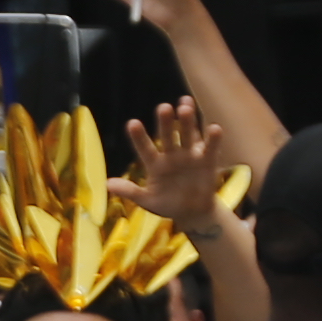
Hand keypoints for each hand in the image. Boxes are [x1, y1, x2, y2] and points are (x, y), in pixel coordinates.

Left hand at [126, 95, 231, 225]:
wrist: (192, 213)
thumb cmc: (167, 204)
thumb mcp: (148, 201)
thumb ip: (130, 192)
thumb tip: (108, 184)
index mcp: (155, 163)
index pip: (145, 148)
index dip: (139, 137)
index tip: (132, 123)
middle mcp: (171, 155)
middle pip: (167, 136)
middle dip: (165, 122)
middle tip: (163, 108)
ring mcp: (189, 155)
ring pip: (187, 135)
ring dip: (187, 122)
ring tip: (185, 107)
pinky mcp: (207, 160)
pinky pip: (210, 148)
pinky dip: (212, 139)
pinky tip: (213, 128)